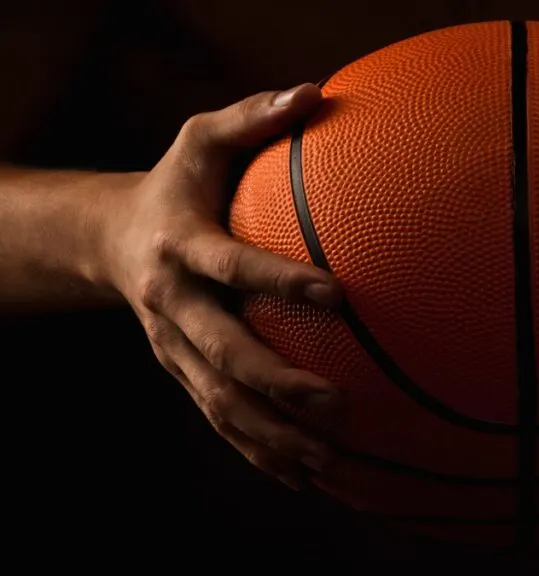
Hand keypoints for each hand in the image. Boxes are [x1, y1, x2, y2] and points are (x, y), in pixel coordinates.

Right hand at [100, 84, 345, 489]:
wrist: (110, 237)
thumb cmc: (176, 182)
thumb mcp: (202, 138)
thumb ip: (252, 116)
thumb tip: (315, 92)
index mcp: (180, 245)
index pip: (230, 266)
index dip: (278, 281)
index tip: (339, 295)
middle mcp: (171, 304)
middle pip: (220, 353)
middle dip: (276, 383)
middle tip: (338, 401)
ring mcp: (172, 347)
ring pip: (217, 403)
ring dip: (271, 437)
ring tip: (329, 463)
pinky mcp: (180, 372)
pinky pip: (218, 419)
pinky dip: (257, 452)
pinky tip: (304, 478)